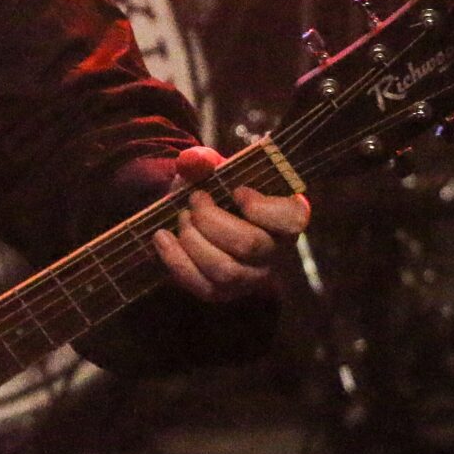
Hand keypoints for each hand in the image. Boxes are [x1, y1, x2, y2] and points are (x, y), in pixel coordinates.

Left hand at [149, 146, 310, 301]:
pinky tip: (162, 237)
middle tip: (194, 200)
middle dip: (211, 219)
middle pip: (250, 244)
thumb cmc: (213, 189)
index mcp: (287, 216)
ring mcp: (252, 276)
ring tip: (180, 218)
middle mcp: (277, 251)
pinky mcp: (225, 293)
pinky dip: (176, 261)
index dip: (261, 207)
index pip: (291, 220)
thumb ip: (203, 160)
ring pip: (226, 270)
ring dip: (193, 240)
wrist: (191, 213)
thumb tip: (194, 161)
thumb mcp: (210, 168)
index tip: (236, 190)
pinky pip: (203, 287)